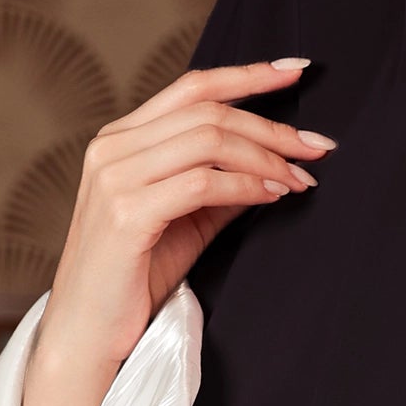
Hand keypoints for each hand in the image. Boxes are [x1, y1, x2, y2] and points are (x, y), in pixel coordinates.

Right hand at [20, 58, 336, 405]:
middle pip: (207, 112)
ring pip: (208, 141)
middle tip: (317, 147)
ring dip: (265, 157)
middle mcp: (111, 149)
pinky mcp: (126, 214)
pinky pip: (201, 183)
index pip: (192, 87)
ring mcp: (114, 179)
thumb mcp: (187, 220)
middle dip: (272, 126)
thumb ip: (221, 185)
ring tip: (300, 178)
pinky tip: (272, 196)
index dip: (248, 75)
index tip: (297, 71)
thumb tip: (276, 163)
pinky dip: (245, 186)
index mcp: (120, 140)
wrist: (88, 335)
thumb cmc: (135, 278)